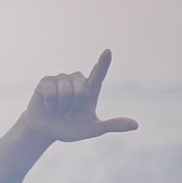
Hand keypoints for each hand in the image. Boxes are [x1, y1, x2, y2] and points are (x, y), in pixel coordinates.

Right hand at [17, 49, 137, 143]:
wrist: (45, 131)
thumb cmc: (69, 128)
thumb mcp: (92, 129)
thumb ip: (112, 125)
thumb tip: (136, 125)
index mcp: (90, 88)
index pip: (99, 73)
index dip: (103, 63)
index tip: (107, 51)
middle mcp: (77, 79)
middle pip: (81, 90)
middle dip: (74, 106)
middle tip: (68, 111)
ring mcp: (61, 78)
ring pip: (65, 91)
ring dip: (61, 106)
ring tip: (58, 108)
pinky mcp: (46, 81)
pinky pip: (51, 93)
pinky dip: (50, 105)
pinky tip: (48, 106)